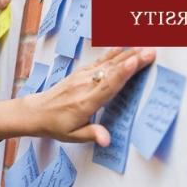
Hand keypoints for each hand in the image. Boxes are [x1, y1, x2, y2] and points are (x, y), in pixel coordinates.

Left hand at [26, 47, 156, 144]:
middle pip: (112, 71)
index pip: (108, 86)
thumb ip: (92, 134)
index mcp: (85, 102)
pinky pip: (99, 61)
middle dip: (132, 60)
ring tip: (143, 46)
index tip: (135, 62)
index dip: (123, 73)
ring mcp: (82, 77)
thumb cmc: (55, 124)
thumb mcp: (72, 136)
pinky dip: (112, 52)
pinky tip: (123, 46)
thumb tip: (106, 140)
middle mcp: (84, 86)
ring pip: (107, 63)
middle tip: (151, 52)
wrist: (36, 112)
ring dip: (126, 54)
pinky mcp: (80, 72)